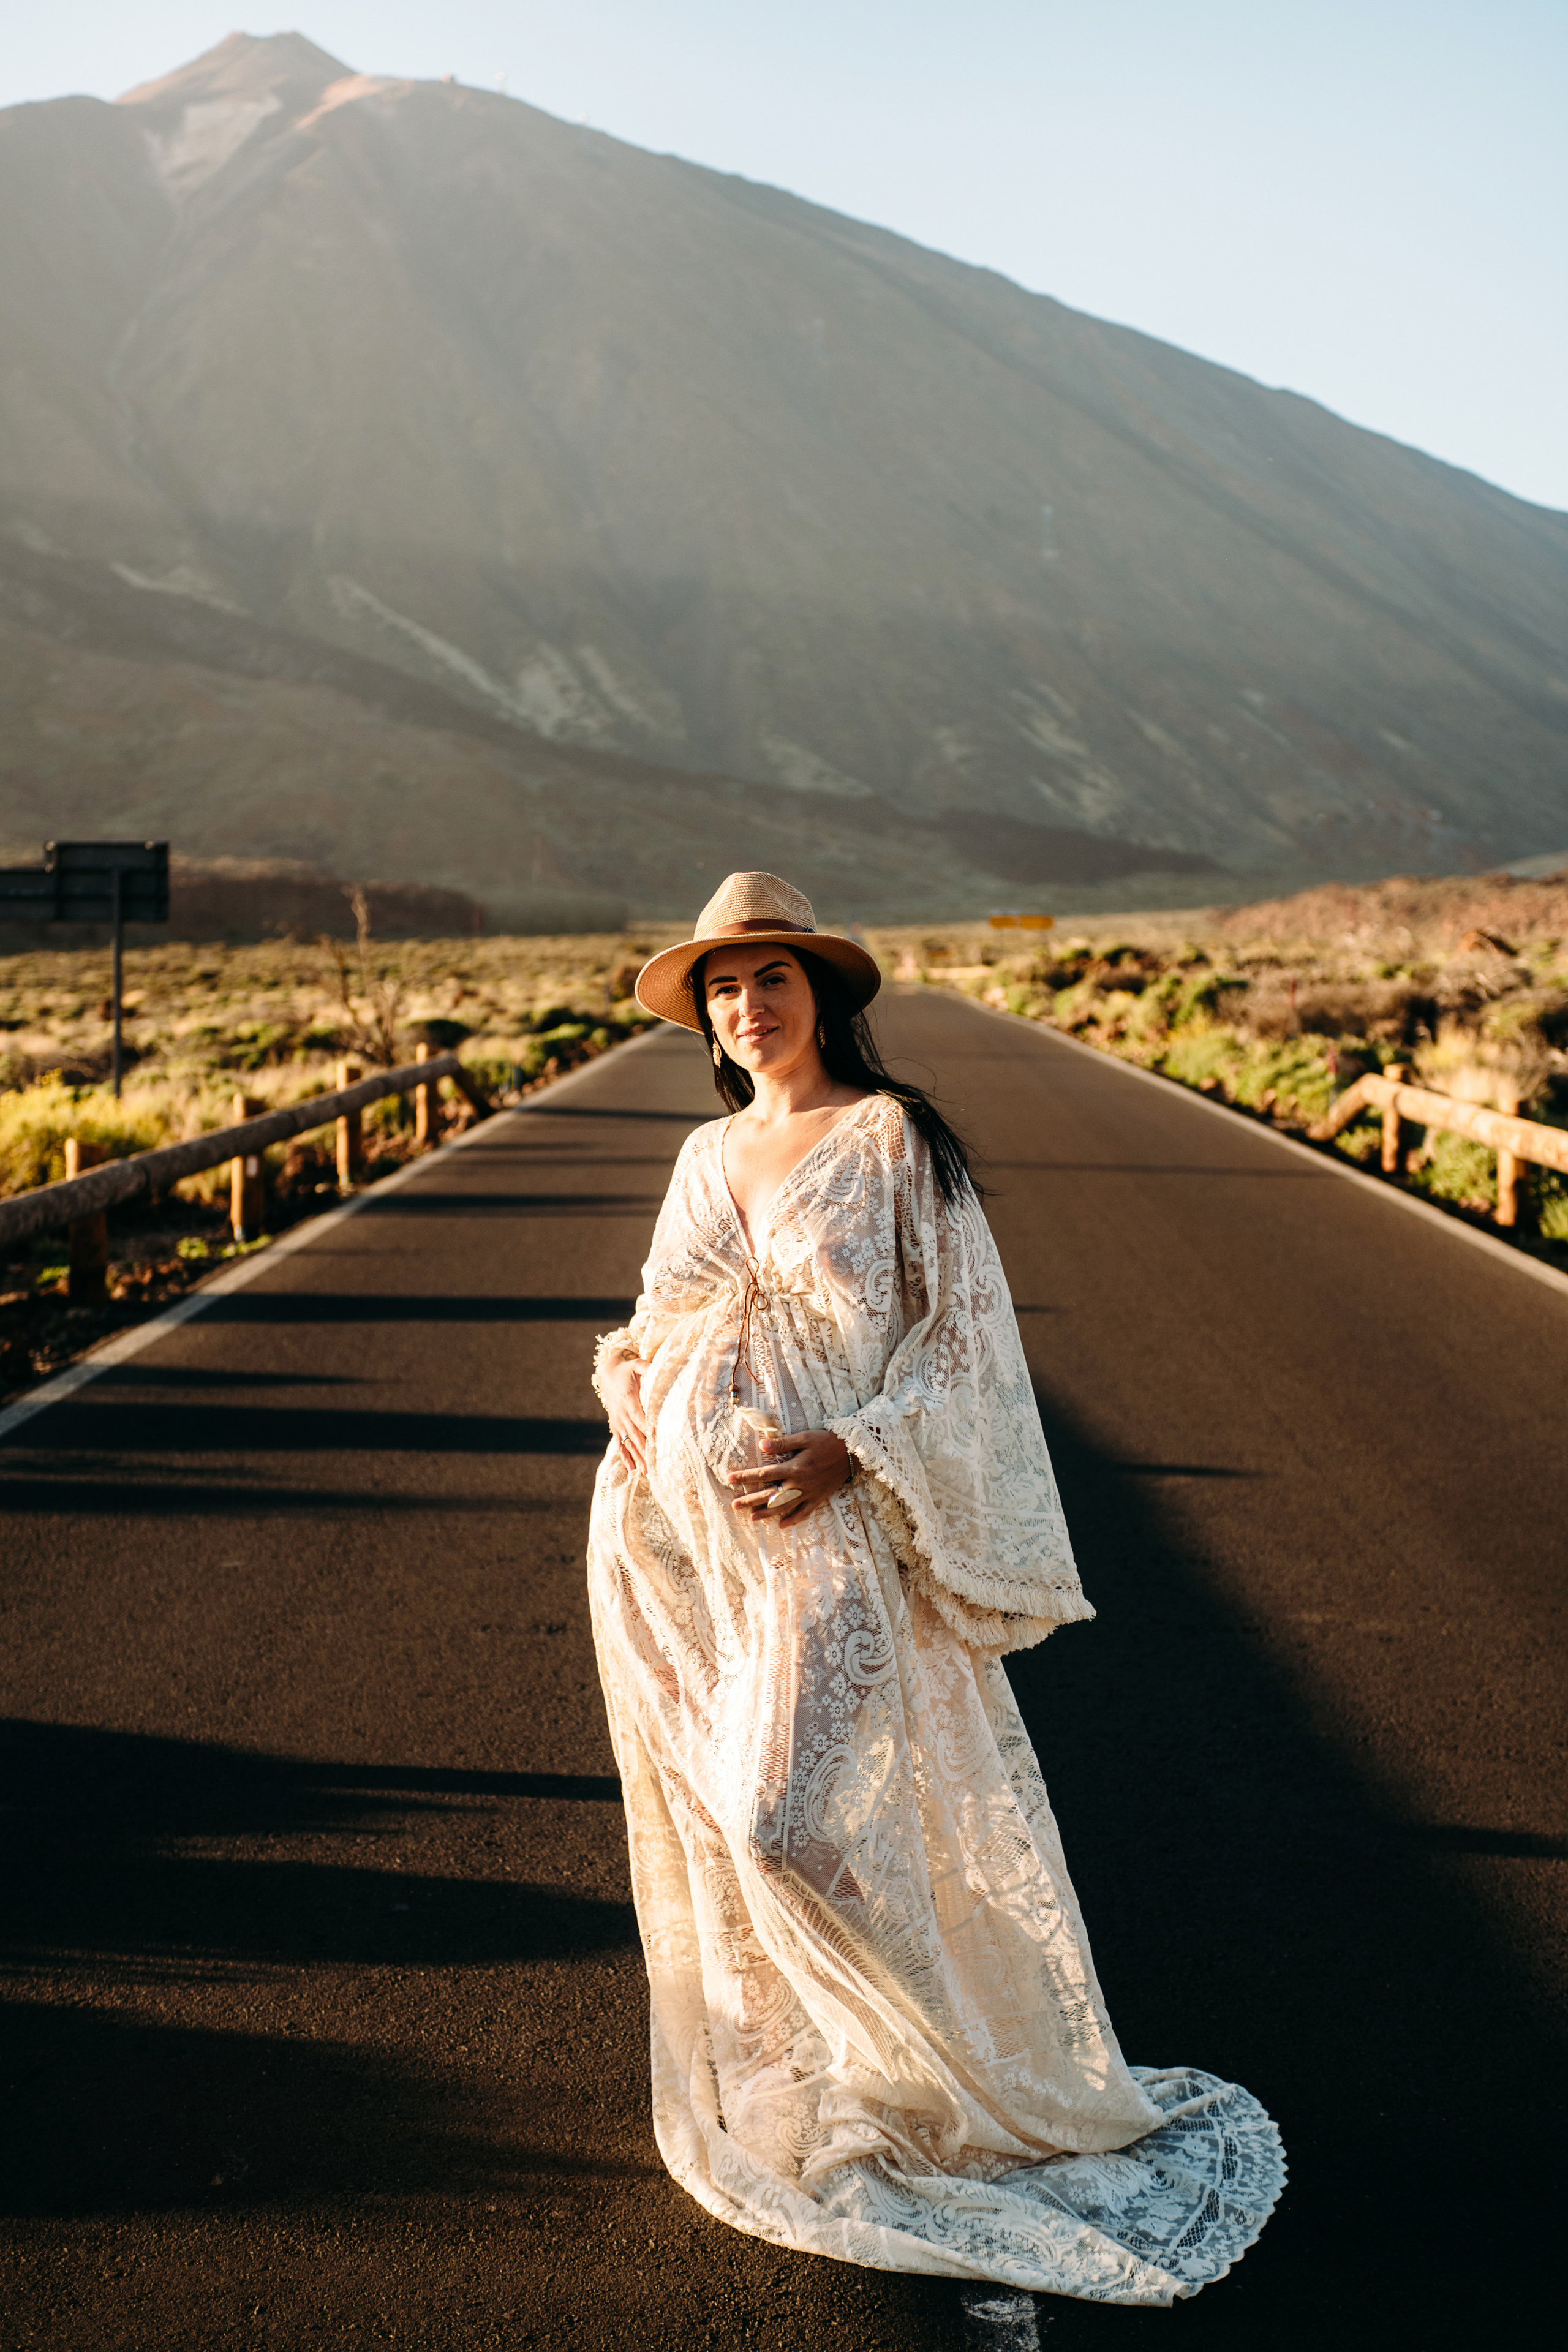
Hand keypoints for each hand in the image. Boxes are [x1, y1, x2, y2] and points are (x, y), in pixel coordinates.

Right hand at [602, 1352, 647, 1476]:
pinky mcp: (616, 1426)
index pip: (640, 1417)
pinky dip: (626, 1456)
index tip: (657, 1440)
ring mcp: (618, 1422)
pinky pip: (620, 1443)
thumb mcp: (636, 1365)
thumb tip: (659, 1369)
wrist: (607, 1375)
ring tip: (646, 1471)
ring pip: (628, 1442)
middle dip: (644, 1450)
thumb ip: (647, 1367)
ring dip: (637, 1457)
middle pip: (635, 1434)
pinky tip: (632, 1469)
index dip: (648, 1428)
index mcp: (628, 1400)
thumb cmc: (627, 1370)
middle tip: (654, 1465)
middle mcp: (621, 1414)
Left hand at [728, 1428, 850, 1528]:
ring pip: (784, 1507)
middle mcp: (798, 1484)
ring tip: (752, 1518)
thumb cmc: (827, 1442)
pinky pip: (805, 1513)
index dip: (746, 1476)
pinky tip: (782, 1526)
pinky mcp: (819, 1498)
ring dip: (767, 1513)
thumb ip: (783, 1444)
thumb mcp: (805, 1438)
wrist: (852, 1452)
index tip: (730, 1478)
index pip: (764, 1474)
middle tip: (734, 1505)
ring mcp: (809, 1493)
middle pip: (770, 1494)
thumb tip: (761, 1445)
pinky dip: (793, 1520)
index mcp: (793, 1467)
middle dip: (751, 1500)